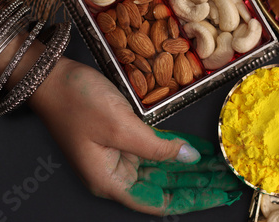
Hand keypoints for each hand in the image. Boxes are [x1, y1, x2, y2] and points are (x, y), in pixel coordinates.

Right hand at [29, 58, 241, 214]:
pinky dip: (175, 146)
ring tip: (218, 164)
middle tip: (227, 178)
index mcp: (111, 180)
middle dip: (197, 182)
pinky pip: (154, 146)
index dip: (191, 198)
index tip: (217, 194)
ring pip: (162, 166)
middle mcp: (116, 173)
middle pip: (164, 184)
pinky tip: (197, 147)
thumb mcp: (121, 127)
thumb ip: (157, 146)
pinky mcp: (121, 136)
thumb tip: (190, 157)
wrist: (51, 76)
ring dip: (189, 164)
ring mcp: (119, 154)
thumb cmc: (78, 103)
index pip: (159, 200)